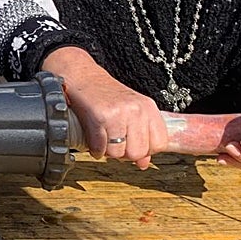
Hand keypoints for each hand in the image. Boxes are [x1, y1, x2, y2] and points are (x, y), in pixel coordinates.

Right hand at [43, 47, 167, 168]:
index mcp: (148, 107)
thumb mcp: (130, 111)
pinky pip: (101, 148)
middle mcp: (137, 109)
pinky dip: (95, 149)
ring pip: (118, 153)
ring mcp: (119, 113)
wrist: (80, 75)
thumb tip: (143, 164)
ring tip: (103, 139)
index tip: (132, 144)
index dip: (145, 150)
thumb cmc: (104, 94)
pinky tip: (93, 140)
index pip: (160, 143)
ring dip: (107, 152)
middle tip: (114, 143)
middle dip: (124, 154)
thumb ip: (141, 137)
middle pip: (138, 152)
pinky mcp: (100, 117)